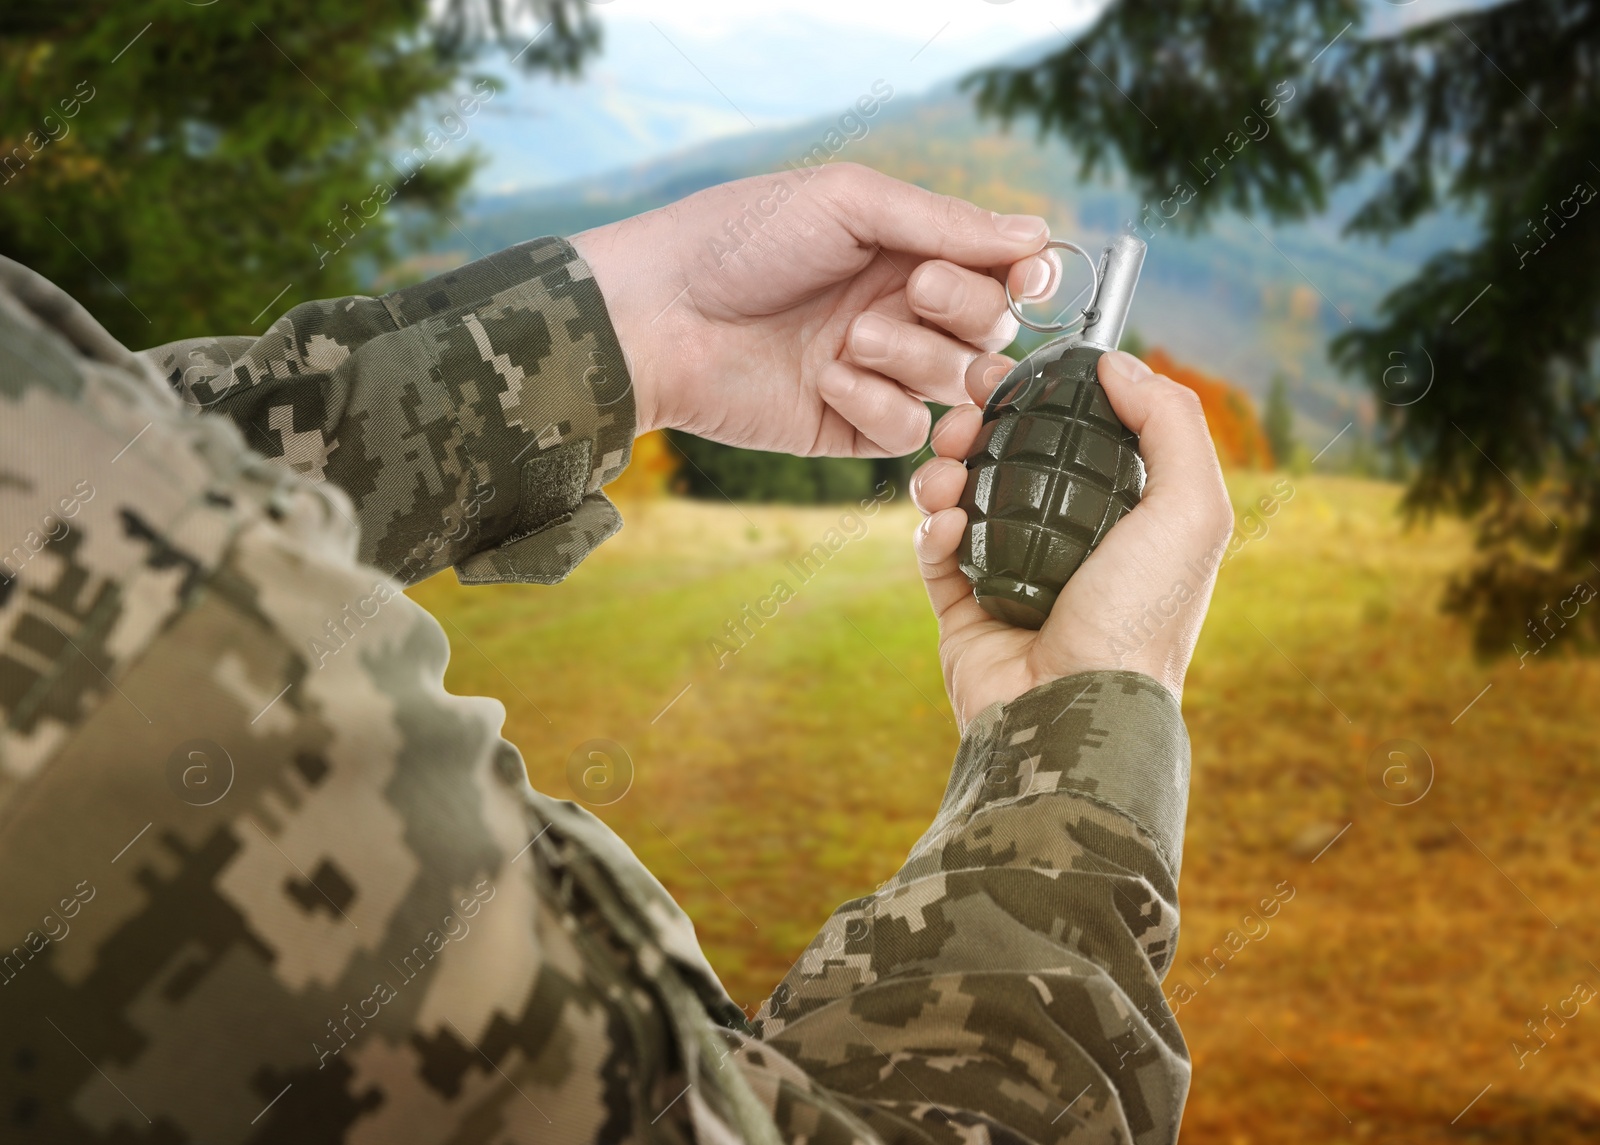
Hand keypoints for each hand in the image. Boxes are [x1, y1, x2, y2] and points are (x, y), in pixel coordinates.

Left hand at [569, 163, 1060, 454]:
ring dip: (918, 355)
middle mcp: (900, 310)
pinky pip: (905, 431)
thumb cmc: (741, 240)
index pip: (998, 268)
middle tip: (912, 289)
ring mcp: (875, 372)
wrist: (658, 316)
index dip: (1026, 275)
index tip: (1026, 276)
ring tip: (854, 337)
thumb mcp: (847, 203)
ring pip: (957, 381)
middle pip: (991, 326)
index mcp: (903, 248)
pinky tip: (829, 380)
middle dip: (965, 308)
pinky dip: (878, 404)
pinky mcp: (845, 426)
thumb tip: (1038, 236)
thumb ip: (944, 222)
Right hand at [910, 350, 1232, 725]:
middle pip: (1010, 457)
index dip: (1043, 395)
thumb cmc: (1140, 618)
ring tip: (949, 470)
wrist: (1074, 713)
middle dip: (982, 422)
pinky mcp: (963, 610)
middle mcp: (1066, 542)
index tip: (1013, 370)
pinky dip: (933, 526)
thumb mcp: (1191, 510)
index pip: (1076, 435)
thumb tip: (1118, 364)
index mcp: (1122, 517)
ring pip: (963, 495)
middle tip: (968, 408)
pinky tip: (946, 522)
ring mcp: (1010, 575)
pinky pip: (935, 550)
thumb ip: (1170, 423)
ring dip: (947, 468)